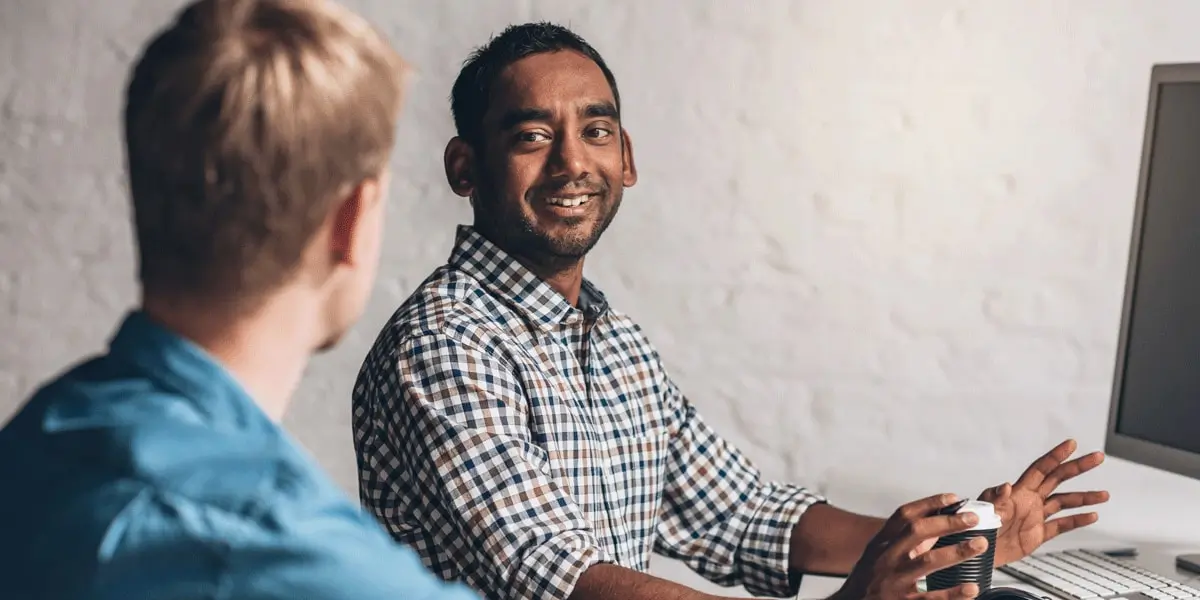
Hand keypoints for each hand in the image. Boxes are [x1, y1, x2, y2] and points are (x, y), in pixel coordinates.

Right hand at [832, 493, 989, 599]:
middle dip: (947, 522)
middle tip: (972, 518)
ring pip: (928, 562)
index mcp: (882, 543)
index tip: (953, 498)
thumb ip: (903, 541)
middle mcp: (887, 558)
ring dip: (957, 551)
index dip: (930, 503)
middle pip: (917, 531)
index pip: (904, 515)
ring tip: (980, 544)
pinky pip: (932, 597)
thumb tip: (936, 526)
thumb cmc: (867, 580)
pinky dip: (953, 593)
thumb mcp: (878, 555)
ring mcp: (895, 580)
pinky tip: (971, 588)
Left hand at [981, 439, 1110, 565]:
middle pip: (1058, 479)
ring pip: (1064, 502)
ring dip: (1084, 498)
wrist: (976, 553)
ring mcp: (1035, 516)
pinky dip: (1077, 521)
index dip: (1055, 456)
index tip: (1071, 444)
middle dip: (1078, 467)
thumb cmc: (975, 529)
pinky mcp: (1037, 534)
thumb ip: (995, 499)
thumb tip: (1004, 485)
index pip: (1041, 468)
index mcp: (1018, 492)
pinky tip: (1092, 516)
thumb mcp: (984, 511)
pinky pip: (1061, 525)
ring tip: (1104, 494)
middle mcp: (1029, 500)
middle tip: (1097, 458)